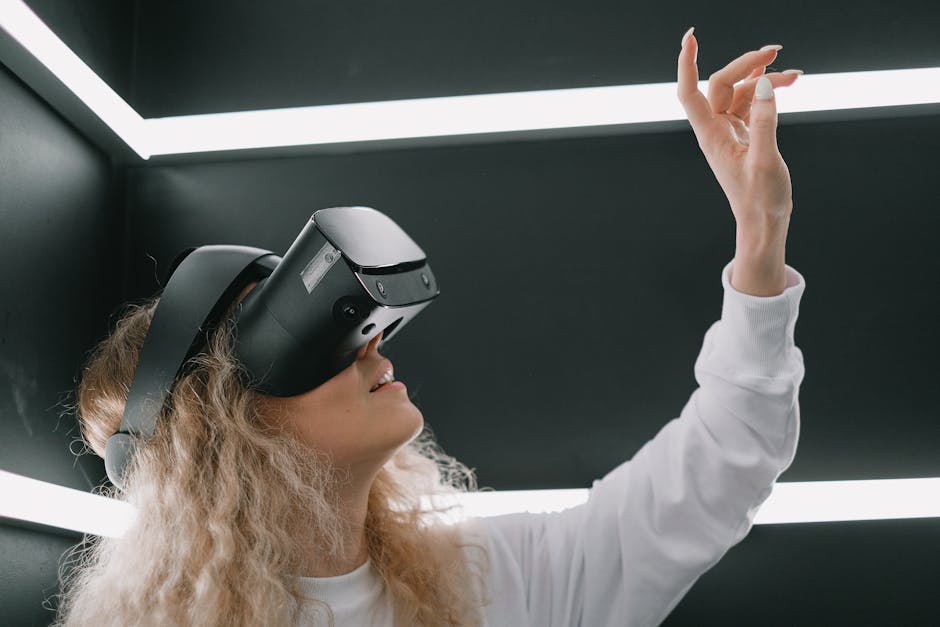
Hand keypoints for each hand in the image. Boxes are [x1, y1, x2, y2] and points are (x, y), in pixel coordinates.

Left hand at [676, 30, 799, 237]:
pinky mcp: (745, 134)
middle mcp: (716, 130)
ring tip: (796, 74)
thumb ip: (765, 121)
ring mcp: (730, 131)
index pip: (690, 92)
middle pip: (724, 83)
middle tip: (777, 51)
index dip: (686, 64)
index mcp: (711, 136)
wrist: (765, 223)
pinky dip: (770, 91)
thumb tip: (766, 84)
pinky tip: (789, 83)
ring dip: (767, 78)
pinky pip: (753, 103)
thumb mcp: (766, 160)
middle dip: (748, 63)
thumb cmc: (761, 200)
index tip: (691, 37)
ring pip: (743, 91)